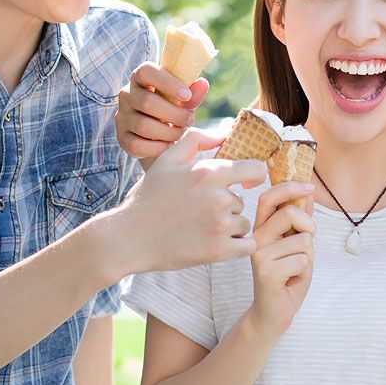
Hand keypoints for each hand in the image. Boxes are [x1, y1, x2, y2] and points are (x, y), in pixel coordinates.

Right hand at [103, 128, 266, 274]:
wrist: (129, 238)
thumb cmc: (148, 198)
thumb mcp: (167, 161)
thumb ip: (195, 140)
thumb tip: (222, 134)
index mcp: (209, 173)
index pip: (256, 169)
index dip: (254, 175)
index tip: (245, 183)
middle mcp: (219, 197)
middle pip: (242, 201)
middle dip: (227, 207)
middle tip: (200, 214)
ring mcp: (220, 226)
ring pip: (243, 224)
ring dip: (229, 228)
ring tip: (200, 229)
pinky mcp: (219, 251)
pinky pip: (247, 245)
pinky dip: (236, 246)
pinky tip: (215, 243)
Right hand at [115, 61, 209, 160]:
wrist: (159, 135)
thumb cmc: (173, 109)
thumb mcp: (184, 100)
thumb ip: (192, 94)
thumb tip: (202, 84)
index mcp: (140, 78)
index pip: (146, 71)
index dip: (167, 82)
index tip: (186, 95)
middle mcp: (126, 95)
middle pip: (147, 102)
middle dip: (174, 114)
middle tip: (189, 120)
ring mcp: (122, 117)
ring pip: (143, 126)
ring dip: (168, 132)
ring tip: (180, 132)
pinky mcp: (122, 138)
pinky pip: (137, 145)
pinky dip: (158, 148)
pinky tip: (168, 145)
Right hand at [245, 181, 315, 339]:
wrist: (273, 313)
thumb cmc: (287, 278)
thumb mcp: (297, 245)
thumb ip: (300, 221)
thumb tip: (308, 192)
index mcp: (261, 228)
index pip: (269, 197)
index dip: (290, 187)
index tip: (310, 186)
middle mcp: (256, 238)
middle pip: (290, 213)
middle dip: (309, 227)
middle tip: (307, 246)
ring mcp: (259, 255)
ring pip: (302, 241)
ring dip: (308, 258)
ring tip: (294, 270)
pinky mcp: (266, 272)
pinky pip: (302, 261)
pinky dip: (305, 272)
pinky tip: (291, 282)